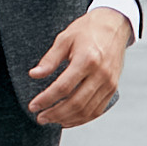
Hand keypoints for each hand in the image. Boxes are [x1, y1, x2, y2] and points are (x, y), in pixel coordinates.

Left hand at [27, 7, 129, 128]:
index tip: (33, 106)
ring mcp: (109, 83)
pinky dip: (82, 119)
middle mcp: (101, 74)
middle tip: (40, 118)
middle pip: (75, 103)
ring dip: (67, 119)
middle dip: (55, 114)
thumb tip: (34, 75)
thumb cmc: (87, 30)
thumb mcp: (65, 38)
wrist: (114, 25)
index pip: (63, 87)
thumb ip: (50, 59)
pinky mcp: (113, 88)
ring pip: (87, 110)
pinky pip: (97, 110)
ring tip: (52, 120)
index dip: (46, 99)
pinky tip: (68, 119)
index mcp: (87, 59)